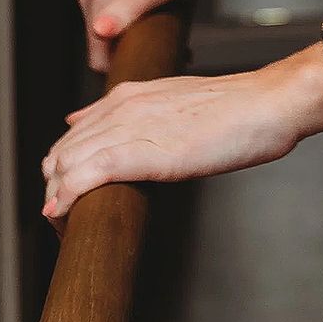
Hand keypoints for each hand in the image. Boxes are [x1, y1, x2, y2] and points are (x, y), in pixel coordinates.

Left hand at [39, 66, 303, 236]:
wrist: (267, 104)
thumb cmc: (237, 109)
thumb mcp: (178, 101)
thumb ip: (139, 113)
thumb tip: (98, 123)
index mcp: (130, 95)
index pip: (72, 136)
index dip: (64, 170)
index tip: (70, 196)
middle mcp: (123, 107)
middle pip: (60, 154)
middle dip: (55, 190)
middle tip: (68, 219)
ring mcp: (130, 127)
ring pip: (65, 166)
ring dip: (58, 200)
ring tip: (68, 225)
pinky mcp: (141, 152)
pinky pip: (84, 176)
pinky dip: (68, 199)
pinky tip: (68, 215)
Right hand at [76, 0, 228, 71]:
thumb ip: (132, 4)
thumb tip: (101, 29)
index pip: (99, 54)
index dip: (129, 64)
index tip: (158, 61)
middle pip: (105, 46)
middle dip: (135, 54)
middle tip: (172, 49)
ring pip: (113, 36)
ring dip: (139, 44)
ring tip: (170, 37)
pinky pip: (119, 21)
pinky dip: (139, 30)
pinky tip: (162, 26)